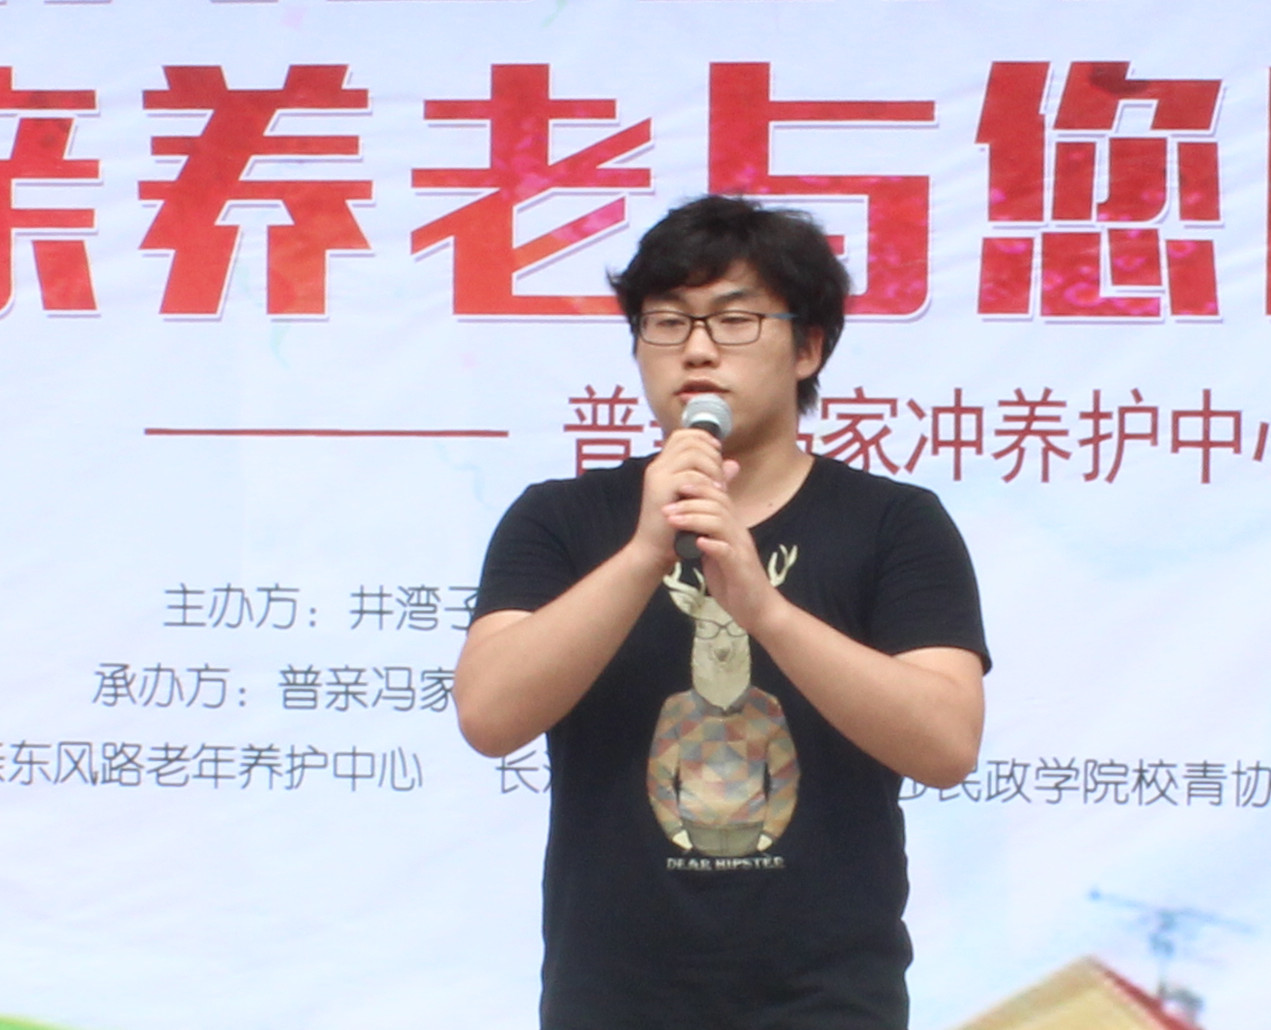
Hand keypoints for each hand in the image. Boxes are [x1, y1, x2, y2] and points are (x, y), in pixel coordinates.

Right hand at [633, 427, 725, 564]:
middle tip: (721, 476)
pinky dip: (707, 482)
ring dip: (712, 468)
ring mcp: (658, 476)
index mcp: (663, 466)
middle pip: (689, 440)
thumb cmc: (674, 528)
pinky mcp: (661, 489)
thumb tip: (734, 464)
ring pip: (692, 454)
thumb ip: (714, 479)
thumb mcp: (699, 498)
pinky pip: (689, 475)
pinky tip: (715, 494)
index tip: (718, 452)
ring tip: (719, 486)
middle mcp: (658, 466)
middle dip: (712, 454)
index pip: (682, 436)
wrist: (653, 551)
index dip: (703, 437)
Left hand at [661, 458, 785, 634]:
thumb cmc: (736, 582)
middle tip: (666, 508)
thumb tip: (688, 525)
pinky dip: (711, 544)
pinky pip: (727, 551)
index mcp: (734, 530)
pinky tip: (696, 542)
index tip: (677, 488)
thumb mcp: (718, 554)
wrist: (758, 610)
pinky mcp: (740, 568)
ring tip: (673, 520)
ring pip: (720, 523)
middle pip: (718, 505)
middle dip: (690, 502)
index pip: (719, 498)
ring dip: (694, 519)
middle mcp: (739, 535)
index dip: (699, 489)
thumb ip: (707, 537)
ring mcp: (741, 550)